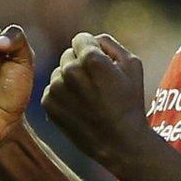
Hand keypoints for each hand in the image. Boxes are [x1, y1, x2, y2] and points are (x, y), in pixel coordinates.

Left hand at [41, 33, 151, 169]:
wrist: (118, 141)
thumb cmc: (129, 102)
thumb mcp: (132, 65)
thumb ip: (109, 44)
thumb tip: (91, 39)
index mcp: (91, 59)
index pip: (81, 39)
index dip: (93, 50)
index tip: (101, 65)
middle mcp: (70, 71)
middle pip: (68, 55)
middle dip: (81, 64)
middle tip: (97, 84)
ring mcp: (56, 88)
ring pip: (59, 72)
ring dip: (70, 80)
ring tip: (89, 97)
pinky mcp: (48, 103)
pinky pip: (52, 88)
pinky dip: (63, 95)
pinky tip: (79, 107)